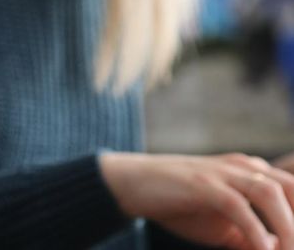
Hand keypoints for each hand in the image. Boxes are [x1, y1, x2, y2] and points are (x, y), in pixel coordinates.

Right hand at [101, 152, 293, 249]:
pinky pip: (239, 207)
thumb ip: (250, 237)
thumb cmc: (177, 204)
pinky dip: (255, 231)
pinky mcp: (204, 184)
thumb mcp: (221, 226)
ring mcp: (223, 173)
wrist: (132, 185)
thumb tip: (274, 248)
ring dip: (287, 227)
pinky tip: (261, 249)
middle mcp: (244, 167)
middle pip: (291, 189)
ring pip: (271, 194)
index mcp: (252, 172)